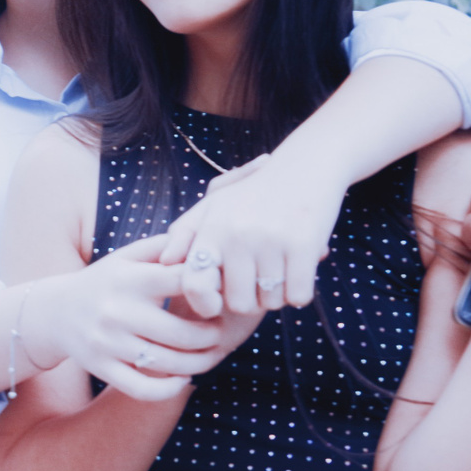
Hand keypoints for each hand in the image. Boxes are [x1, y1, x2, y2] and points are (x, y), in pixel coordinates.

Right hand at [33, 236, 245, 399]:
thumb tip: (203, 241)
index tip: (220, 298)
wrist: (55, 312)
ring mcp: (107, 342)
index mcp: (128, 278)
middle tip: (220, 334)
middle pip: (182, 332)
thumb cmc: (104, 282)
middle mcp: (116, 310)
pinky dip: (170, 389)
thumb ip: (163, 247)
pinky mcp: (101, 367)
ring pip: (168, 364)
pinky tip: (182, 378)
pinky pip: (143, 389)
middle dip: (211, 336)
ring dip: (199, 364)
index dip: (210, 291)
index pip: (183, 283)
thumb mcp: (126, 257)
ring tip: (209, 356)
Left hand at [159, 148, 347, 317]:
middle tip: (258, 277)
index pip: (194, 285)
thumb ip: (186, 234)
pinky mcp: (304, 245)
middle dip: (250, 299)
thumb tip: (165, 262)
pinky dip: (300, 292)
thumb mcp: (213, 206)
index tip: (216, 304)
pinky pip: (298, 297)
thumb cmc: (253, 193)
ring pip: (271, 302)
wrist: (305, 166)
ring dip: (277, 294)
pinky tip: (298, 270)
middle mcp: (236, 235)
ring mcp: (270, 240)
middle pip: (239, 304)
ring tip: (278, 267)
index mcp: (211, 229)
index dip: (204, 304)